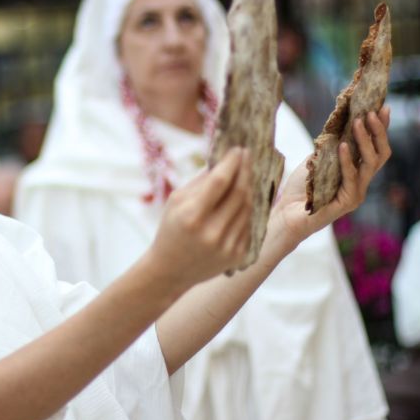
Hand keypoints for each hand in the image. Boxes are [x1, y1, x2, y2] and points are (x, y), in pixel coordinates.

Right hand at [147, 147, 252, 291]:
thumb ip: (200, 181)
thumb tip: (224, 160)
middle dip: (245, 171)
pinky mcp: (237, 256)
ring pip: (248, 208)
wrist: (170, 270)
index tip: (238, 149)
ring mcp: (227, 246)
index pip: (220, 181)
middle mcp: (212, 232)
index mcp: (192, 216)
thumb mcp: (176, 202)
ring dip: (249, 188)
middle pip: (239, 193)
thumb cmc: (170, 230)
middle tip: (247, 156)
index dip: (232, 163)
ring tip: (246, 175)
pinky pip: (249, 225)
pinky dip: (247, 209)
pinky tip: (243, 199)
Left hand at [271, 106, 390, 247]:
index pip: (375, 147)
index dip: (381, 128)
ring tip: (358, 122)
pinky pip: (351, 177)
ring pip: (370, 163)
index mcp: (357, 172)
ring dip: (364, 140)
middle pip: (380, 154)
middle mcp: (361, 183)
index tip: (383, 107)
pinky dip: (347, 160)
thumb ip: (330, 146)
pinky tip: (342, 146)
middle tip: (371, 112)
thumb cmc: (301, 188)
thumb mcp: (317, 160)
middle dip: (378, 131)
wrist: (286, 213)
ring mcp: (356, 194)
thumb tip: (340, 121)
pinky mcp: (347, 203)